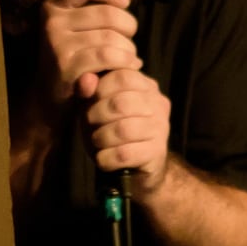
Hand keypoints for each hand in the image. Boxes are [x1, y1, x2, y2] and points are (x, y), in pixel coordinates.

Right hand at [37, 0, 142, 103]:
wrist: (51, 98)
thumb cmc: (77, 55)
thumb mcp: (90, 24)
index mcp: (54, 4)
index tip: (124, 5)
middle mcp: (51, 21)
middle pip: (108, 14)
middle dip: (128, 28)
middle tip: (130, 42)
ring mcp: (56, 44)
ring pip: (110, 38)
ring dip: (129, 50)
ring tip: (130, 58)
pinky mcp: (65, 67)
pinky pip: (106, 57)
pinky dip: (124, 62)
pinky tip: (129, 67)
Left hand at [83, 66, 171, 192]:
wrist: (135, 168)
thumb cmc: (111, 131)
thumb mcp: (95, 108)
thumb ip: (88, 91)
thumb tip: (85, 79)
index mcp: (145, 86)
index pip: (123, 77)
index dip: (99, 90)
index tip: (89, 104)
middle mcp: (158, 104)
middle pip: (121, 103)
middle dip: (96, 116)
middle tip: (90, 126)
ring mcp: (161, 128)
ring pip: (123, 130)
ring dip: (101, 138)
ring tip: (97, 143)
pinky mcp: (157, 153)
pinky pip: (125, 154)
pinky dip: (106, 158)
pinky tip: (103, 159)